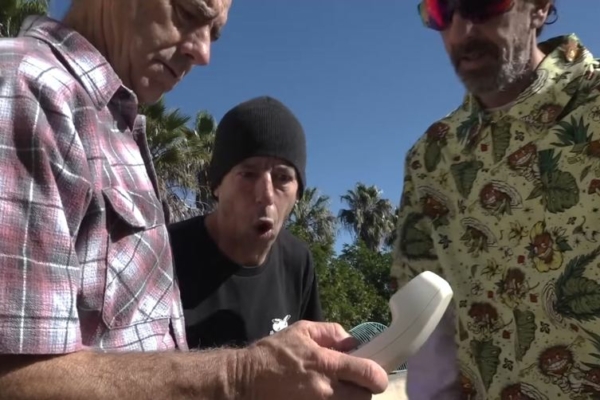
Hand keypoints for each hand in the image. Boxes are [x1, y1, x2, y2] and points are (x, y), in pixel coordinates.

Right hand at [243, 321, 387, 399]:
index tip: (375, 374)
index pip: (369, 374)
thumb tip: (351, 342)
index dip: (378, 376)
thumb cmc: (272, 354)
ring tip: (335, 391)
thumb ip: (330, 332)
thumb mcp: (301, 331)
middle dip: (363, 390)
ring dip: (348, 399)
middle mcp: (326, 390)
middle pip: (364, 398)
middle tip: (353, 383)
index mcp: (326, 364)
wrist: (244, 381)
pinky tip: (322, 397)